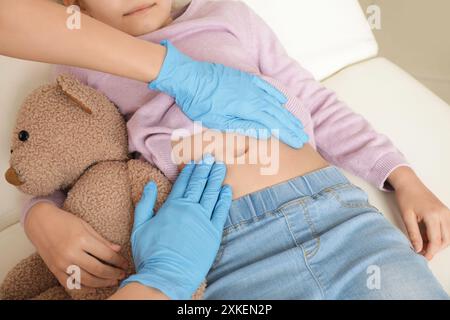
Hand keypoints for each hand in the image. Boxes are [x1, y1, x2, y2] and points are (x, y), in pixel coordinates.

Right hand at [25, 203, 127, 287]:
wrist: (41, 222)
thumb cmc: (65, 221)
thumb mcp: (86, 226)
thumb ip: (102, 240)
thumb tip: (118, 250)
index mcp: (81, 240)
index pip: (106, 255)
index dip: (118, 261)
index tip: (125, 263)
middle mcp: (71, 253)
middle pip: (98, 269)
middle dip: (113, 273)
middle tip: (122, 274)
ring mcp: (62, 264)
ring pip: (87, 280)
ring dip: (103, 282)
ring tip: (113, 281)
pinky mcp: (55, 270)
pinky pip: (72, 284)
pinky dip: (85, 287)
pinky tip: (96, 286)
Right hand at [121, 157, 232, 299]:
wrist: (166, 276)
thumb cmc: (150, 253)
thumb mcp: (139, 226)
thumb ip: (144, 204)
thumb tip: (149, 184)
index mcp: (172, 206)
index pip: (183, 183)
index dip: (190, 170)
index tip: (196, 160)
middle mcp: (189, 209)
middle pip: (199, 184)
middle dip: (205, 169)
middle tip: (211, 157)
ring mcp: (203, 220)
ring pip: (211, 193)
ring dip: (216, 178)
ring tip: (220, 166)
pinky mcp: (213, 233)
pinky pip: (221, 211)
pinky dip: (224, 198)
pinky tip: (227, 189)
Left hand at [149, 40, 308, 148]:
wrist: (189, 77)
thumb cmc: (200, 102)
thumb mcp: (219, 121)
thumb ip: (244, 127)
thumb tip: (265, 133)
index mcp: (248, 108)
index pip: (274, 124)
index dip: (287, 134)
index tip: (298, 143)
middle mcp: (254, 95)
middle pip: (278, 114)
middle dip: (291, 127)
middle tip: (302, 137)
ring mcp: (250, 85)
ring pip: (274, 101)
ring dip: (286, 114)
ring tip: (296, 123)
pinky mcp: (245, 78)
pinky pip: (265, 86)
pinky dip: (276, 94)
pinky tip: (282, 101)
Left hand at [389, 167, 449, 259]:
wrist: (409, 183)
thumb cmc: (406, 197)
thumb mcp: (406, 216)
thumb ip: (413, 234)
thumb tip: (418, 249)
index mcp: (433, 215)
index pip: (436, 240)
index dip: (430, 252)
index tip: (423, 258)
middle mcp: (443, 214)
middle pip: (445, 240)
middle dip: (434, 249)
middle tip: (422, 253)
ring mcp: (447, 213)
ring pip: (449, 236)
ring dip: (438, 243)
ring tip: (423, 244)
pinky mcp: (446, 212)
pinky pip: (448, 229)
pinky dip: (441, 236)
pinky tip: (428, 236)